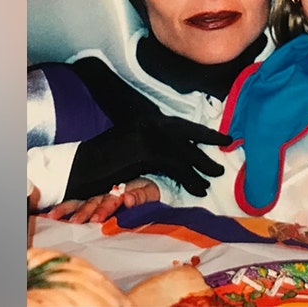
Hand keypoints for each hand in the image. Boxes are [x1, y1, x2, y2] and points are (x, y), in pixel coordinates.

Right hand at [46, 178, 159, 223]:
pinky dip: (63, 210)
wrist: (146, 188)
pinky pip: (75, 206)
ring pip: (79, 202)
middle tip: (75, 222)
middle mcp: (105, 195)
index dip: (103, 209)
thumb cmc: (147, 193)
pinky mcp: (91, 204)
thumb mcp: (149, 193)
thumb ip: (140, 196)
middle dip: (83, 212)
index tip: (97, 219)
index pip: (110, 200)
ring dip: (67, 210)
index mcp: (119, 193)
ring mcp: (96, 199)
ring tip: (54, 216)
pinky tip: (51, 216)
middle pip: (92, 202)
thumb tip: (129, 199)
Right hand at [65, 113, 232, 199]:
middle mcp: (149, 122)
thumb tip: (177, 158)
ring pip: (184, 151)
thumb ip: (154, 148)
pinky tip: (199, 189)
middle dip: (209, 137)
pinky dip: (190, 179)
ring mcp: (148, 134)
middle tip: (228, 141)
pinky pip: (176, 166)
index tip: (219, 136)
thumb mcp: (132, 149)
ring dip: (202, 165)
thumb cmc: (103, 163)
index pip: (179, 124)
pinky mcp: (147, 150)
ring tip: (215, 176)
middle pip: (187, 131)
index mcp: (146, 119)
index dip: (200, 131)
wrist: (79, 168)